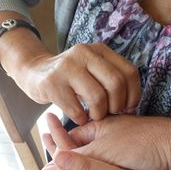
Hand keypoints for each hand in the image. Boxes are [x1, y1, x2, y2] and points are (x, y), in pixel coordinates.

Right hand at [22, 43, 139, 124]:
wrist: (37, 73)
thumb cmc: (72, 77)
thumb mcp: (93, 69)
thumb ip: (112, 79)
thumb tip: (131, 105)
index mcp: (99, 50)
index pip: (129, 72)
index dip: (133, 94)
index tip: (128, 107)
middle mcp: (84, 53)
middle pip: (116, 84)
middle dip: (117, 106)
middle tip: (110, 113)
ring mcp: (67, 67)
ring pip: (97, 97)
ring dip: (99, 114)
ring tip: (94, 116)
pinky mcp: (52, 83)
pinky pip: (77, 110)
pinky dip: (82, 119)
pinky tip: (80, 117)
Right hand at [41, 115, 170, 169]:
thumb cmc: (141, 144)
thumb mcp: (103, 153)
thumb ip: (74, 163)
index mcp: (97, 127)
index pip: (68, 142)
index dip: (58, 161)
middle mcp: (105, 136)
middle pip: (79, 154)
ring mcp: (116, 147)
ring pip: (91, 163)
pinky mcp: (126, 159)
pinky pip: (105, 168)